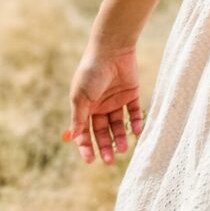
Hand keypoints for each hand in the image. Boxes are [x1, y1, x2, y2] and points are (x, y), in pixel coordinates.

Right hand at [66, 44, 144, 165]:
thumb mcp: (81, 97)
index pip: (84, 132)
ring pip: (119, 125)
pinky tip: (137, 132)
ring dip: (120, 137)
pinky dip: (137, 123)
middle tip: (109, 160)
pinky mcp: (131, 94)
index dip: (86, 147)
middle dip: (105, 146)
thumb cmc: (91, 72)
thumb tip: (72, 138)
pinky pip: (134, 113)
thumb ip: (78, 118)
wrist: (111, 50)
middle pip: (102, 131)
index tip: (90, 160)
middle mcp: (100, 105)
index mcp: (84, 107)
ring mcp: (116, 100)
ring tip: (123, 148)